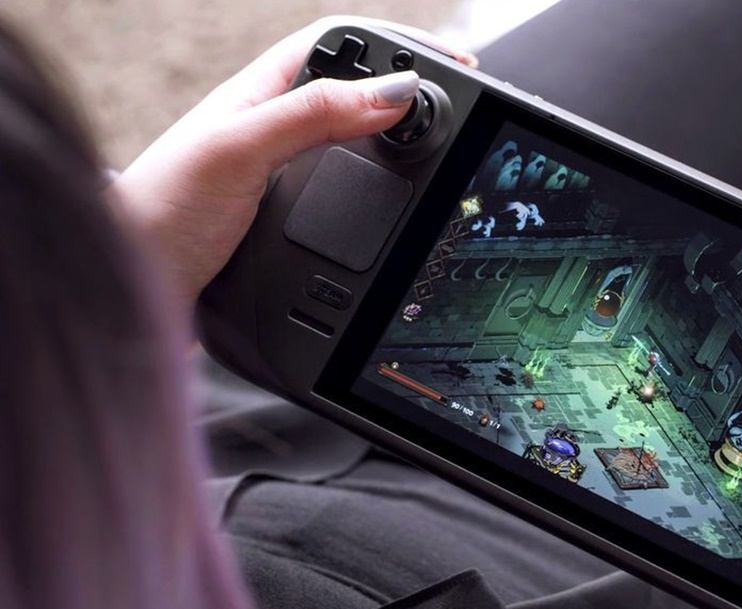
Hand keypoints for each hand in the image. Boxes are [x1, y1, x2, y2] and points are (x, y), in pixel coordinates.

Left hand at [110, 17, 476, 309]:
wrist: (131, 284)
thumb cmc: (163, 211)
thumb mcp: (241, 151)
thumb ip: (314, 116)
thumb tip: (396, 91)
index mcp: (263, 94)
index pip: (344, 45)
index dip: (400, 46)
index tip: (455, 65)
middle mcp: (274, 128)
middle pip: (358, 89)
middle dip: (412, 89)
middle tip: (463, 108)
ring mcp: (280, 173)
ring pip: (357, 141)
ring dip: (402, 140)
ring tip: (444, 148)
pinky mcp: (285, 220)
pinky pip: (348, 189)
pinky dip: (384, 188)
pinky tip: (398, 203)